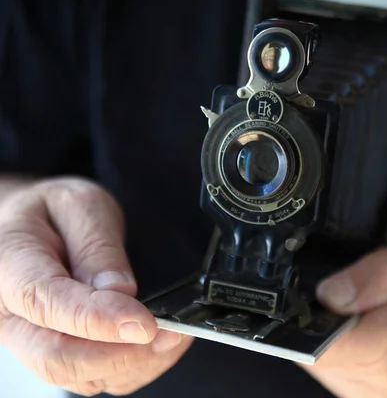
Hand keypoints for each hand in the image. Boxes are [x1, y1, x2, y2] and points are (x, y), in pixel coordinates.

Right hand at [0, 177, 192, 395]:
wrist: (39, 227)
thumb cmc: (54, 213)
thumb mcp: (80, 206)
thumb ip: (97, 245)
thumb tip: (120, 289)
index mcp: (10, 266)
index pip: (46, 303)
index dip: (97, 319)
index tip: (143, 324)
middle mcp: (12, 316)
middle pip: (57, 357)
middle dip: (121, 353)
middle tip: (170, 333)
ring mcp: (32, 342)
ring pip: (79, 377)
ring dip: (134, 365)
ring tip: (173, 336)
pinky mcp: (59, 355)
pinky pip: (95, 377)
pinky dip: (134, 369)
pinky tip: (160, 346)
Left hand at [305, 242, 386, 397]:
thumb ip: (374, 275)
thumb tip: (327, 293)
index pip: (313, 346)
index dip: (304, 320)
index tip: (318, 305)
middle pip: (318, 362)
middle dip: (327, 330)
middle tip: (363, 310)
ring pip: (333, 378)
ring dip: (344, 349)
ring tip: (384, 328)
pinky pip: (354, 389)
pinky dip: (359, 366)